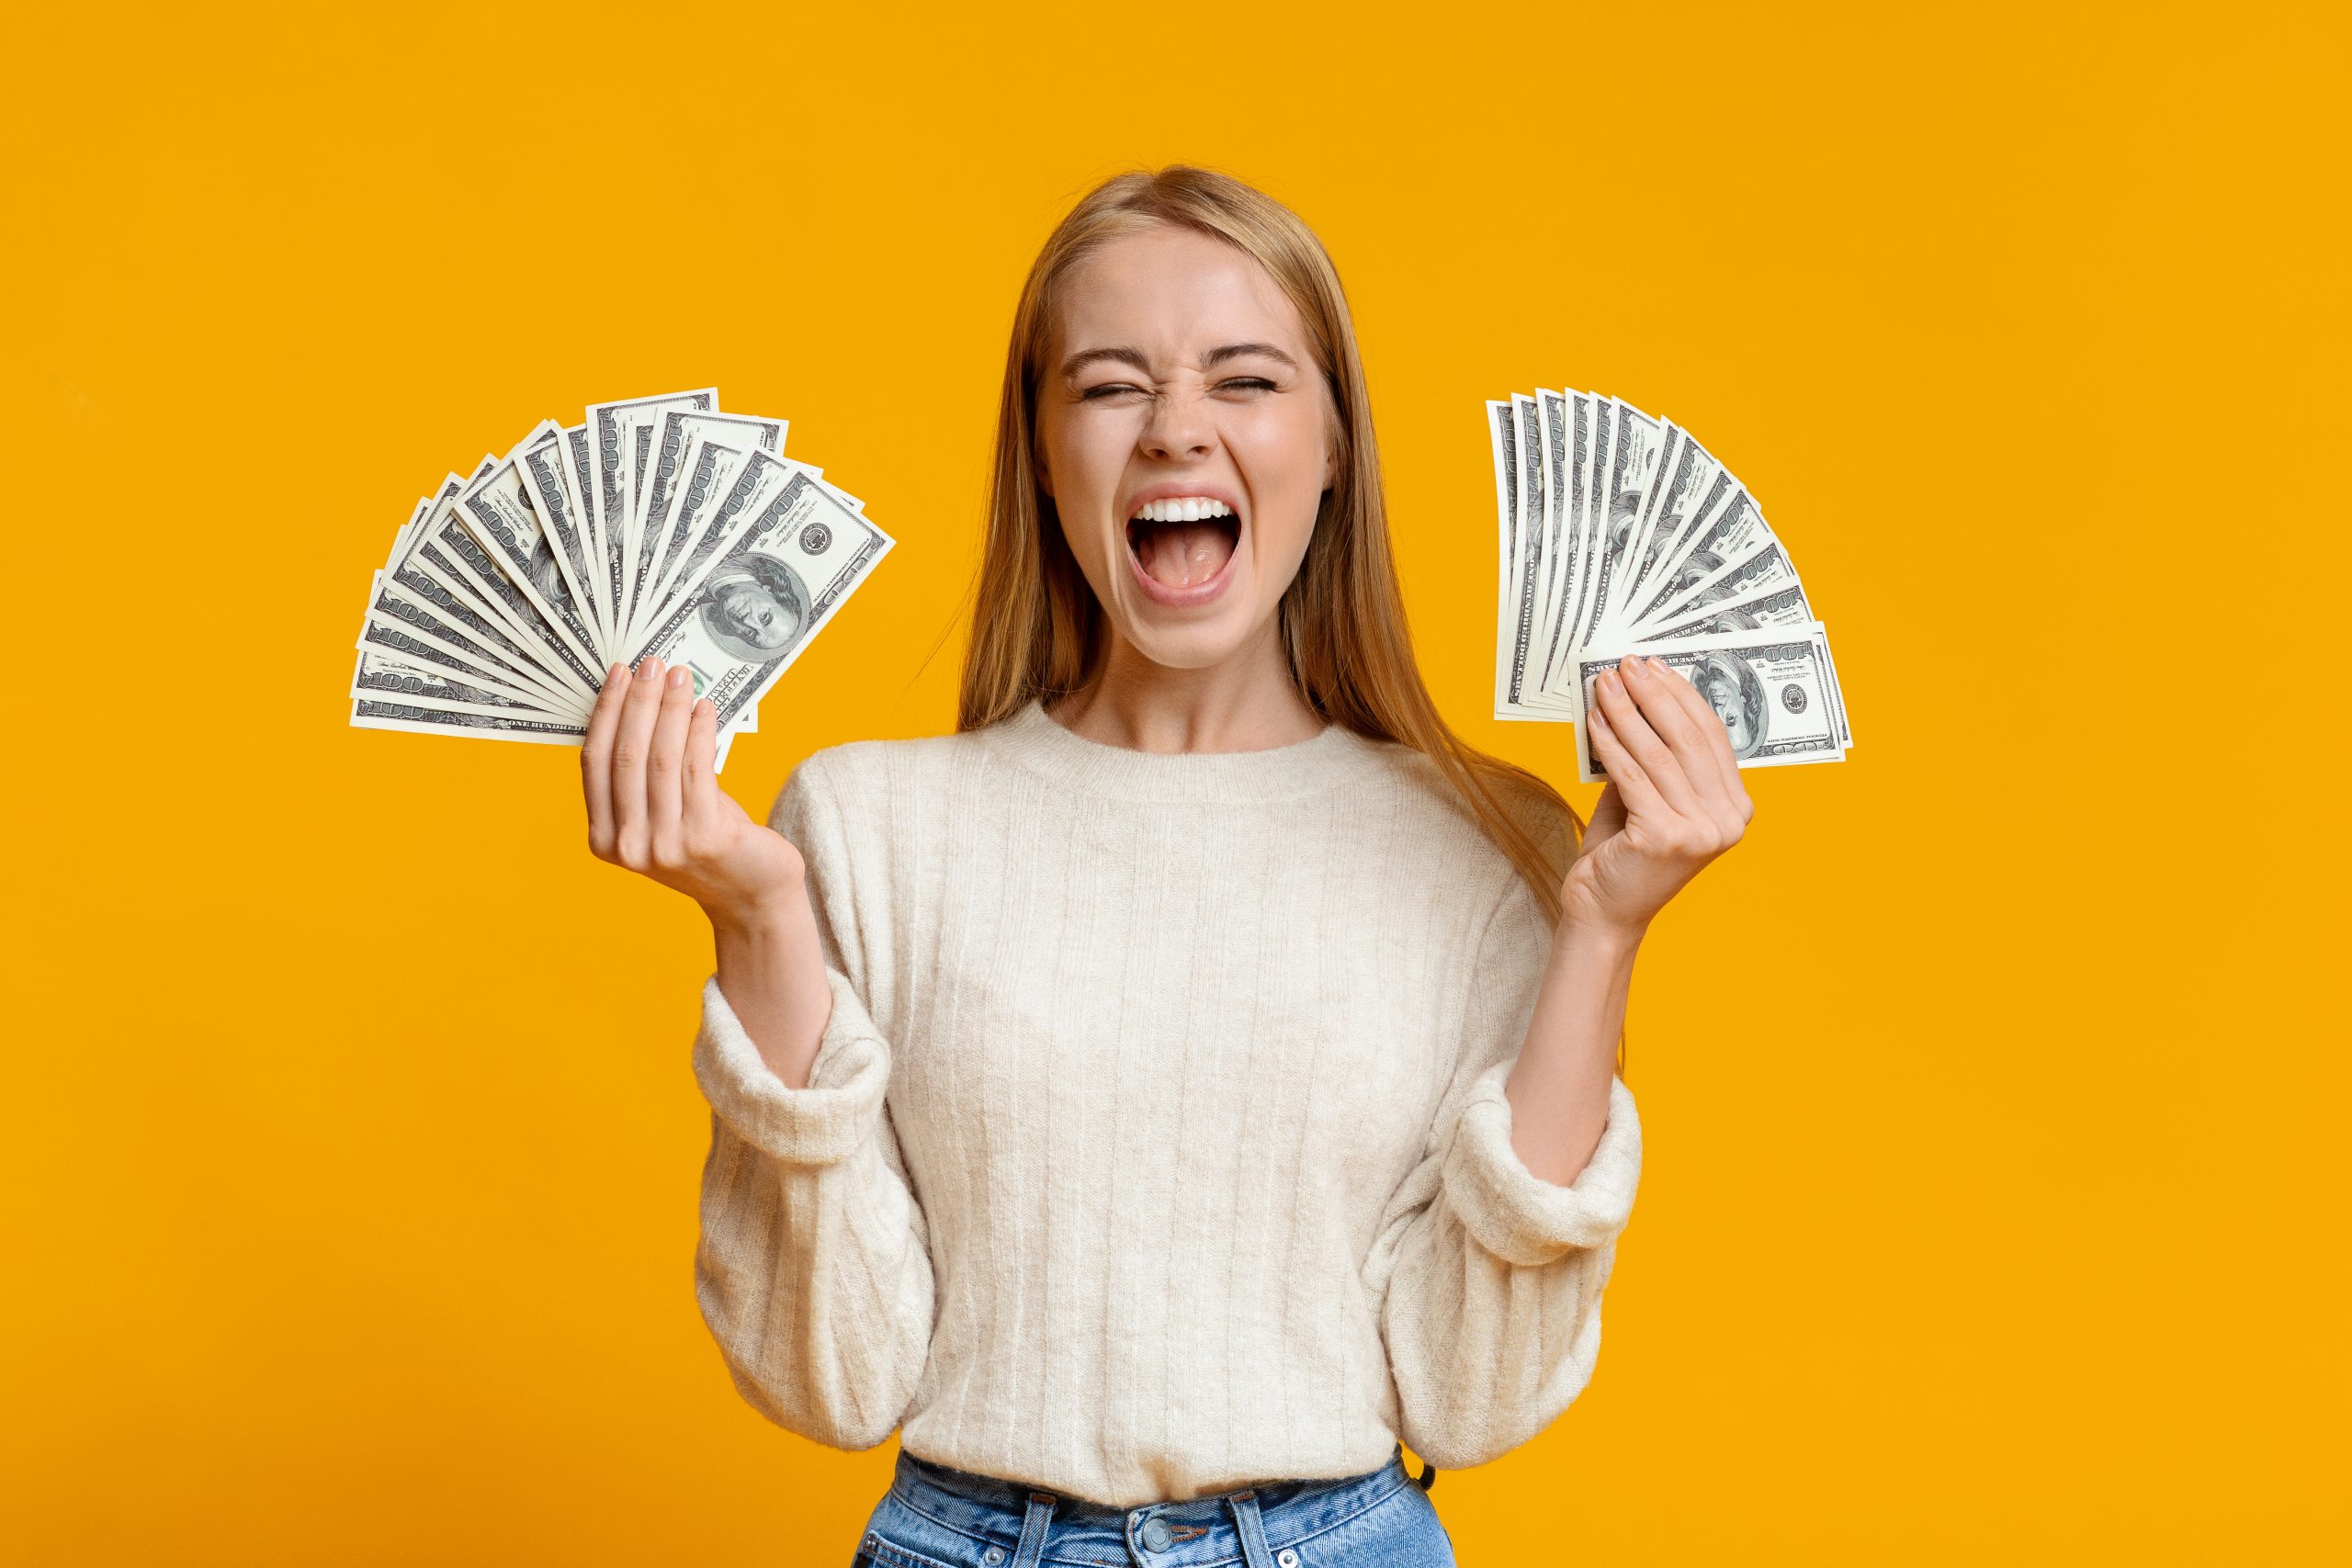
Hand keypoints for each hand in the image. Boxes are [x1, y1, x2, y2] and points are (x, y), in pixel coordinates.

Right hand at [582, 655, 804, 925]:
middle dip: (638, 701)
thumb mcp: (661, 813)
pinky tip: (705, 707)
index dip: (606, 713)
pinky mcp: (705, 839)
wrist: (751, 894)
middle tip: (651, 663)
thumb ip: (644, 773)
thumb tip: (642, 699)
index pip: (595, 762)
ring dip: (670, 709)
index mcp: (604, 839)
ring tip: (680, 676)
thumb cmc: (706, 842)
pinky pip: (698, 769)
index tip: (618, 674)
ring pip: (661, 759)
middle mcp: (628, 846)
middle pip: (626, 755)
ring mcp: (665, 846)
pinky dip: (700, 731)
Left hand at [1565, 653, 1754, 938]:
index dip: (1682, 696)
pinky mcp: (1665, 838)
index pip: (1712, 737)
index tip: (1655, 666)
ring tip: (1604, 684)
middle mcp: (1727, 820)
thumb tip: (1636, 694)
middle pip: (1688, 740)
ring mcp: (1700, 831)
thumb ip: (1653, 755)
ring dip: (1627, 712)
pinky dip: (1609, 743)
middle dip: (1654, 695)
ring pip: (1658, 754)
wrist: (1605, 912)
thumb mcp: (1649, 796)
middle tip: (1626, 665)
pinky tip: (1594, 720)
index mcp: (1736, 807)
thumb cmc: (1625, 852)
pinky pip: (1632, 776)